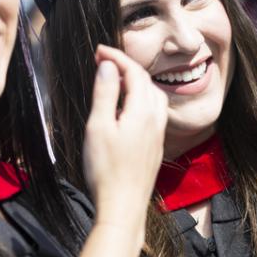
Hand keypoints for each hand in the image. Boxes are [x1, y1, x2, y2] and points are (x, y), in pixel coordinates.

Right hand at [82, 44, 166, 228]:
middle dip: (125, 66)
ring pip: (153, 96)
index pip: (133, 72)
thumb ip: (104, 93)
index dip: (116, 57)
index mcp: (142, 111)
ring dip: (136, 82)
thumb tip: (107, 66)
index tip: (98, 50)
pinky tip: (127, 108)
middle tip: (102, 61)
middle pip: (145, 81)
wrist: (123, 206)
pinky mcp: (155, 146)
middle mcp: (156, 119)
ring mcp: (158, 134)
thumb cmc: (106, 169)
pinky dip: (141, 98)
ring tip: (115, 80)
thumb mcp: (98, 127)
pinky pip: (154, 111)